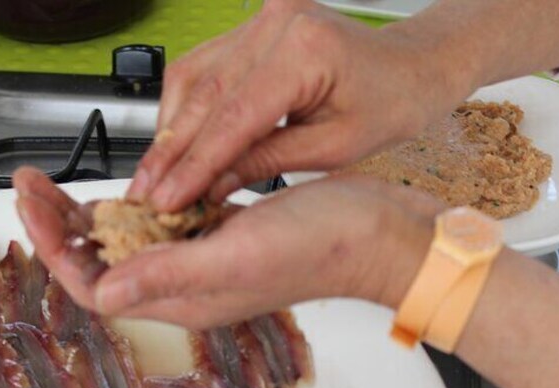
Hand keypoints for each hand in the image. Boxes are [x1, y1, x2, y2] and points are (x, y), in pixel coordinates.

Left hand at [15, 166, 439, 328]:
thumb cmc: (319, 247)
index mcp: (183, 298)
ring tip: (60, 184)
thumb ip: (167, 275)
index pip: (95, 283)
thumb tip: (101, 292)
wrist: (373, 231)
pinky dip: (136, 204)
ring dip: (91, 215)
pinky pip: (163, 225)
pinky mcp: (221, 234)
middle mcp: (187, 285)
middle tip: (31, 184)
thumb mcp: (236, 257)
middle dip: (60, 225)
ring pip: (128, 243)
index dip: (56, 246)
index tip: (31, 203)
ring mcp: (203, 260)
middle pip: (103, 263)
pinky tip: (126, 185)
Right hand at [126, 0, 474, 211]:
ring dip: (170, 127)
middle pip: (204, 93)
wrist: (411, 67)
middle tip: (146, 192)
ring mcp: (263, 19)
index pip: (233, 117)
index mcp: (305, 51)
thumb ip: (265, 162)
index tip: (167, 198)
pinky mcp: (254, 26)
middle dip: (171, 149)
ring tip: (155, 174)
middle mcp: (277, 23)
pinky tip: (174, 138)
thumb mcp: (332, 149)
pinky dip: (186, 105)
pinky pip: (205, 64)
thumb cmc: (391, 103)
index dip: (194, 163)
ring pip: (193, 75)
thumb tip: (208, 186)